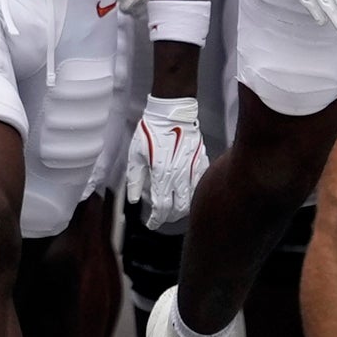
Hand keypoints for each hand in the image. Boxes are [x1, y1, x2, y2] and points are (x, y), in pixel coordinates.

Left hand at [123, 94, 205, 232]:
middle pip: (180, 208)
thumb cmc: (151, 130)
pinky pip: (200, 184)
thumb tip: (134, 199)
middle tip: (162, 215)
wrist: (172, 112)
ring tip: (174, 206)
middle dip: (170, 216)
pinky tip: (186, 191)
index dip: (156, 220)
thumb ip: (135, 179)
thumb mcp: (135, 154)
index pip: (161, 207)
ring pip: (192, 198)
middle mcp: (180, 175)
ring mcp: (193, 169)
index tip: (151, 223)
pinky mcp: (201, 162)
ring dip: (183, 207)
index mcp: (162, 174)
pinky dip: (193, 192)